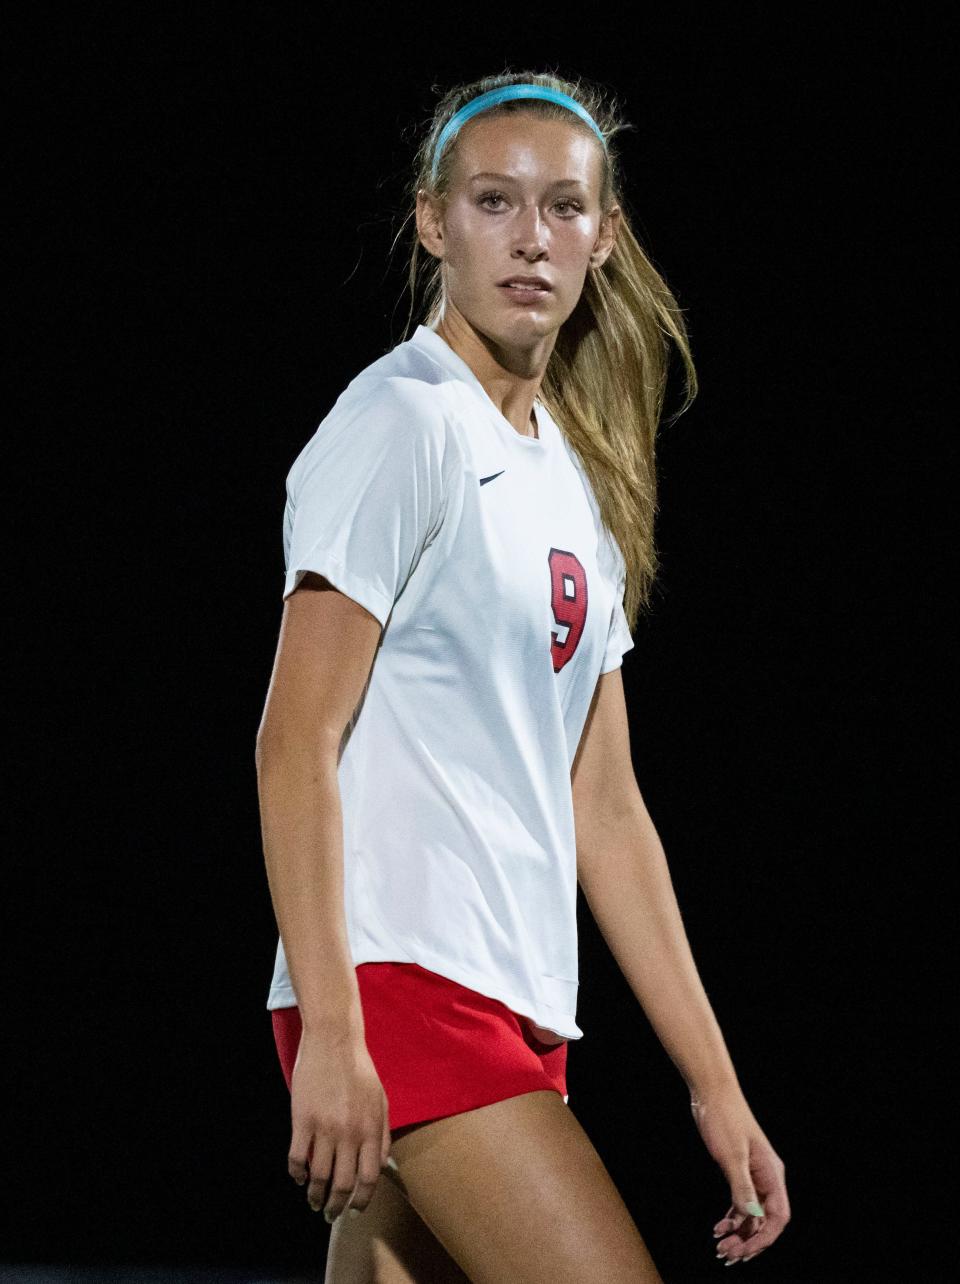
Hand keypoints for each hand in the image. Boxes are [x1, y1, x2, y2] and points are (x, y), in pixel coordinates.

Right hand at [287, 1026, 393, 1222]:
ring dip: (315, 1196)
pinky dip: (296, 1174)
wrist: (334, 1040)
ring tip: (313, 1201)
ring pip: (318, 1177)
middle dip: (336, 1206)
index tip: (354, 1210)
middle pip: (343, 1184)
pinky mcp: (301, 1120)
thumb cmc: (359, 1069)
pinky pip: (297, 1158)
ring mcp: (324, 1128)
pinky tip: (298, 1178)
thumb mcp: (380, 1100)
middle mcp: (349, 1133)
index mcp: (370, 1129)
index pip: (368, 1179)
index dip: (361, 1201)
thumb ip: (381, 1135)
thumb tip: (379, 1167)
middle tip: (330, 1214)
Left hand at [689, 1081, 790, 1265]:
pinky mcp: (740, 1171)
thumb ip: (741, 1187)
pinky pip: (742, 1203)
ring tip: (721, 1247)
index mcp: (772, 1173)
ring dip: (739, 1233)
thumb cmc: (723, 1118)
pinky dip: (733, 1218)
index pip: (778, 1217)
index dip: (763, 1239)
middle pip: (765, 1220)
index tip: (744, 1252)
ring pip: (752, 1214)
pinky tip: (719, 1228)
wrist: (711, 1093)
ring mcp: (754, 1174)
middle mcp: (767, 1177)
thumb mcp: (731, 1155)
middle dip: (748, 1241)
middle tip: (726, 1255)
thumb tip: (751, 1218)